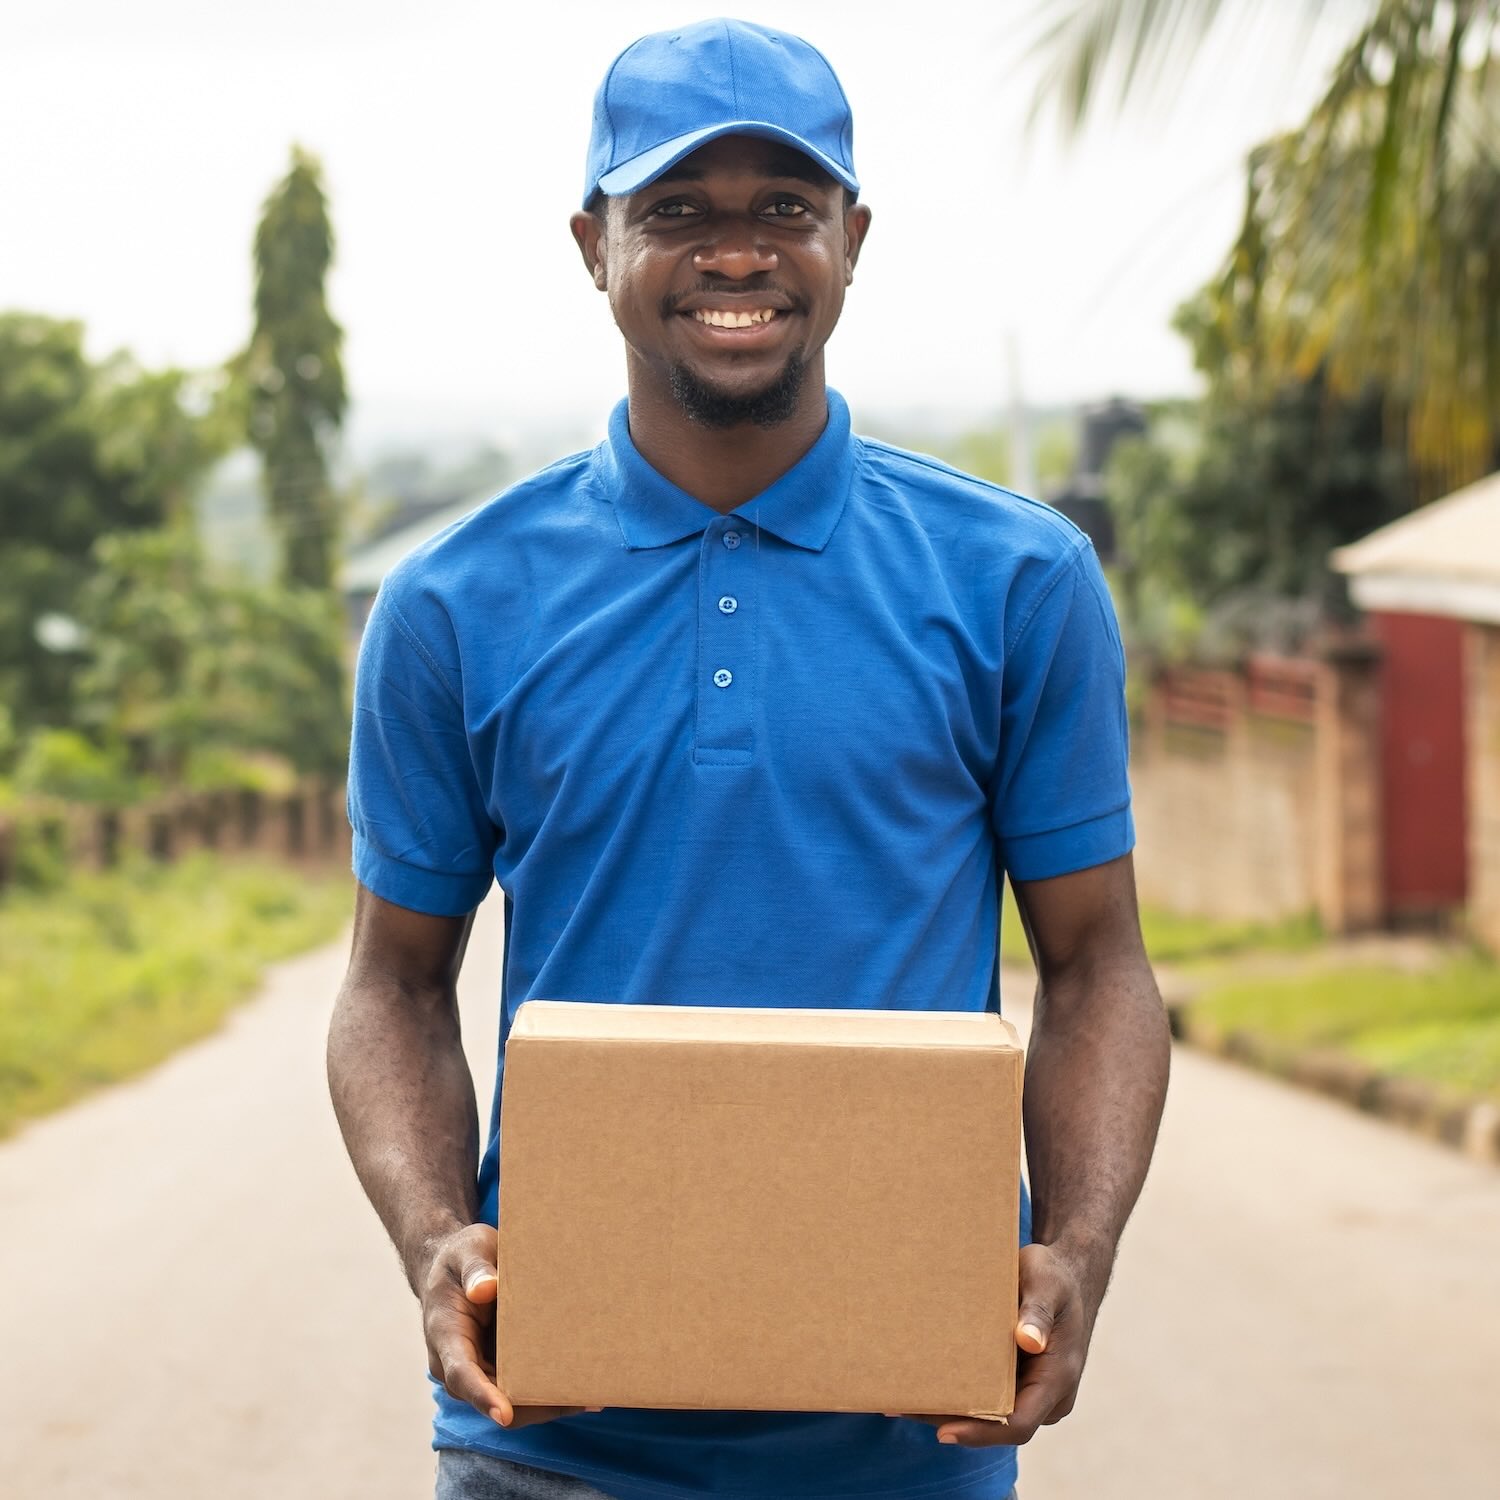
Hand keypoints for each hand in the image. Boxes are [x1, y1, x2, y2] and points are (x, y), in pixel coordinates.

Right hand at [419, 1222, 595, 1429]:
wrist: (452, 1265)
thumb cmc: (460, 1256)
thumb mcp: (467, 1251)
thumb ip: (475, 1269)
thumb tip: (485, 1289)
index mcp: (446, 1336)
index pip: (461, 1374)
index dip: (483, 1396)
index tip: (504, 1414)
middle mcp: (457, 1363)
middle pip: (492, 1399)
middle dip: (531, 1406)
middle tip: (576, 1401)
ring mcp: (477, 1369)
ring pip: (508, 1402)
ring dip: (544, 1403)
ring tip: (589, 1397)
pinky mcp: (495, 1366)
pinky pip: (517, 1388)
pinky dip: (545, 1390)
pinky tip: (580, 1384)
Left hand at [885, 1241, 1096, 1447]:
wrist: (1068, 1274)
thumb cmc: (1055, 1275)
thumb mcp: (1047, 1282)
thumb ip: (1038, 1310)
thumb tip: (1029, 1341)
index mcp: (1058, 1377)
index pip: (1020, 1423)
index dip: (982, 1432)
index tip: (944, 1431)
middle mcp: (1048, 1394)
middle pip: (999, 1424)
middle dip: (953, 1421)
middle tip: (903, 1408)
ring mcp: (1033, 1390)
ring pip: (992, 1413)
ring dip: (950, 1409)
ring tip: (902, 1399)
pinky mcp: (1018, 1380)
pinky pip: (990, 1395)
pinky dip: (959, 1391)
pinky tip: (922, 1381)